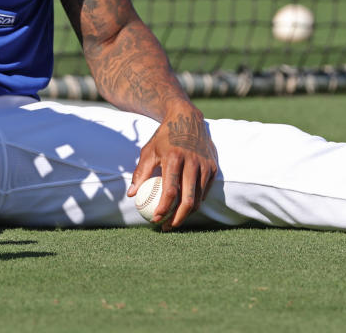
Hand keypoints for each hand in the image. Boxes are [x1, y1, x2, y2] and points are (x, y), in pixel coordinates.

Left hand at [128, 106, 217, 229]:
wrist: (187, 118)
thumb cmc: (164, 137)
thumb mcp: (149, 151)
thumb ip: (141, 173)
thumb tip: (131, 195)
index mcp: (174, 158)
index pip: (170, 191)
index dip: (163, 209)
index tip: (155, 219)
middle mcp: (193, 162)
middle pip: (188, 200)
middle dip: (177, 219)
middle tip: (167, 226)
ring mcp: (205, 165)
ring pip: (198, 198)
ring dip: (187, 213)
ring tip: (174, 220)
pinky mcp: (213, 167)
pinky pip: (204, 191)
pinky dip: (195, 201)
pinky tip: (184, 206)